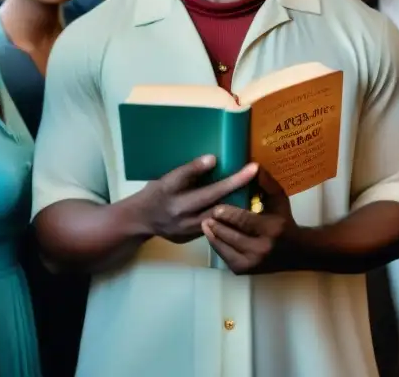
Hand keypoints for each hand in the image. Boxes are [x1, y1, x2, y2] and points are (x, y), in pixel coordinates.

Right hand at [135, 155, 258, 243]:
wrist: (141, 221)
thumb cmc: (156, 193)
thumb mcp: (167, 178)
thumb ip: (190, 170)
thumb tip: (213, 159)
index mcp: (175, 198)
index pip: (207, 186)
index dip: (231, 178)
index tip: (252, 168)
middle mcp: (184, 217)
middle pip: (218, 203)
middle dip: (239, 188)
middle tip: (257, 175)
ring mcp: (190, 231)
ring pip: (221, 218)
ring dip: (238, 206)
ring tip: (255, 191)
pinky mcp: (194, 239)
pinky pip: (217, 227)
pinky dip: (229, 217)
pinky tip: (242, 207)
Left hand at [202, 168, 297, 273]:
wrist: (296, 253)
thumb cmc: (285, 221)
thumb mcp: (280, 200)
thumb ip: (267, 184)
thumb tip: (253, 166)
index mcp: (271, 228)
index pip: (244, 221)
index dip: (228, 214)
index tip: (216, 206)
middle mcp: (261, 248)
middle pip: (231, 235)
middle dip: (217, 225)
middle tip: (205, 214)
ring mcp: (252, 262)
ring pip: (225, 248)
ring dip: (213, 235)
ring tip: (204, 223)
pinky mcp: (244, 270)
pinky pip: (225, 257)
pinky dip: (217, 245)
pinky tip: (211, 235)